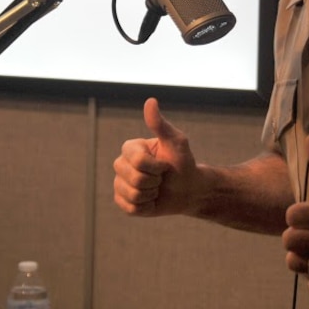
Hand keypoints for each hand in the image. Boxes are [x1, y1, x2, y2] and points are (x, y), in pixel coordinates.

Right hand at [113, 98, 201, 216]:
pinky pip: (130, 208)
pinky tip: (152, 200)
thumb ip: (160, 124)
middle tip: (162, 178)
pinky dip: (146, 207)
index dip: (156, 167)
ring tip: (157, 189)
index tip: (165, 164)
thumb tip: (150, 100)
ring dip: (151, 195)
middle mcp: (121, 164)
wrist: (188, 189)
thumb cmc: (183, 162)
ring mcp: (120, 183)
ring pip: (132, 195)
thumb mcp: (176, 142)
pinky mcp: (122, 201)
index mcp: (130, 148)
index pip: (137, 161)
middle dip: (155, 181)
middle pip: (134, 178)